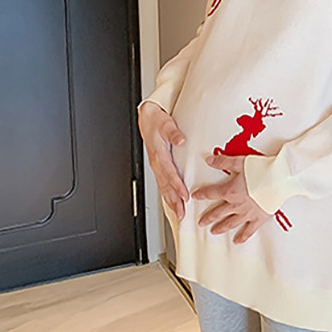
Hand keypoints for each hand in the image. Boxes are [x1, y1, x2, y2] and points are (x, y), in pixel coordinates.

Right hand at [138, 101, 190, 220]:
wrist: (146, 118)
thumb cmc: (156, 121)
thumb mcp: (166, 124)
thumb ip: (174, 133)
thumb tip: (181, 140)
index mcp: (159, 154)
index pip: (170, 174)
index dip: (178, 186)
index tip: (185, 196)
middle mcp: (157, 163)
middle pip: (166, 186)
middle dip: (174, 201)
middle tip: (182, 213)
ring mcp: (156, 166)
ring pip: (163, 187)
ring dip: (170, 201)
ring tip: (178, 213)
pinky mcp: (157, 166)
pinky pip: (162, 184)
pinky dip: (167, 195)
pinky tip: (171, 202)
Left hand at [191, 153, 270, 243]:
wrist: (280, 178)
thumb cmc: (262, 169)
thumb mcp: (240, 162)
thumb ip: (223, 162)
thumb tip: (209, 160)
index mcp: (230, 191)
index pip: (212, 193)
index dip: (202, 194)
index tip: (195, 196)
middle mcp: (236, 204)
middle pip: (218, 212)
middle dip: (208, 217)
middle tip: (200, 222)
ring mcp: (247, 213)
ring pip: (230, 223)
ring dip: (220, 227)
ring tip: (213, 231)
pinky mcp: (259, 218)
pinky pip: (248, 231)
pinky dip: (242, 236)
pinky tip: (237, 241)